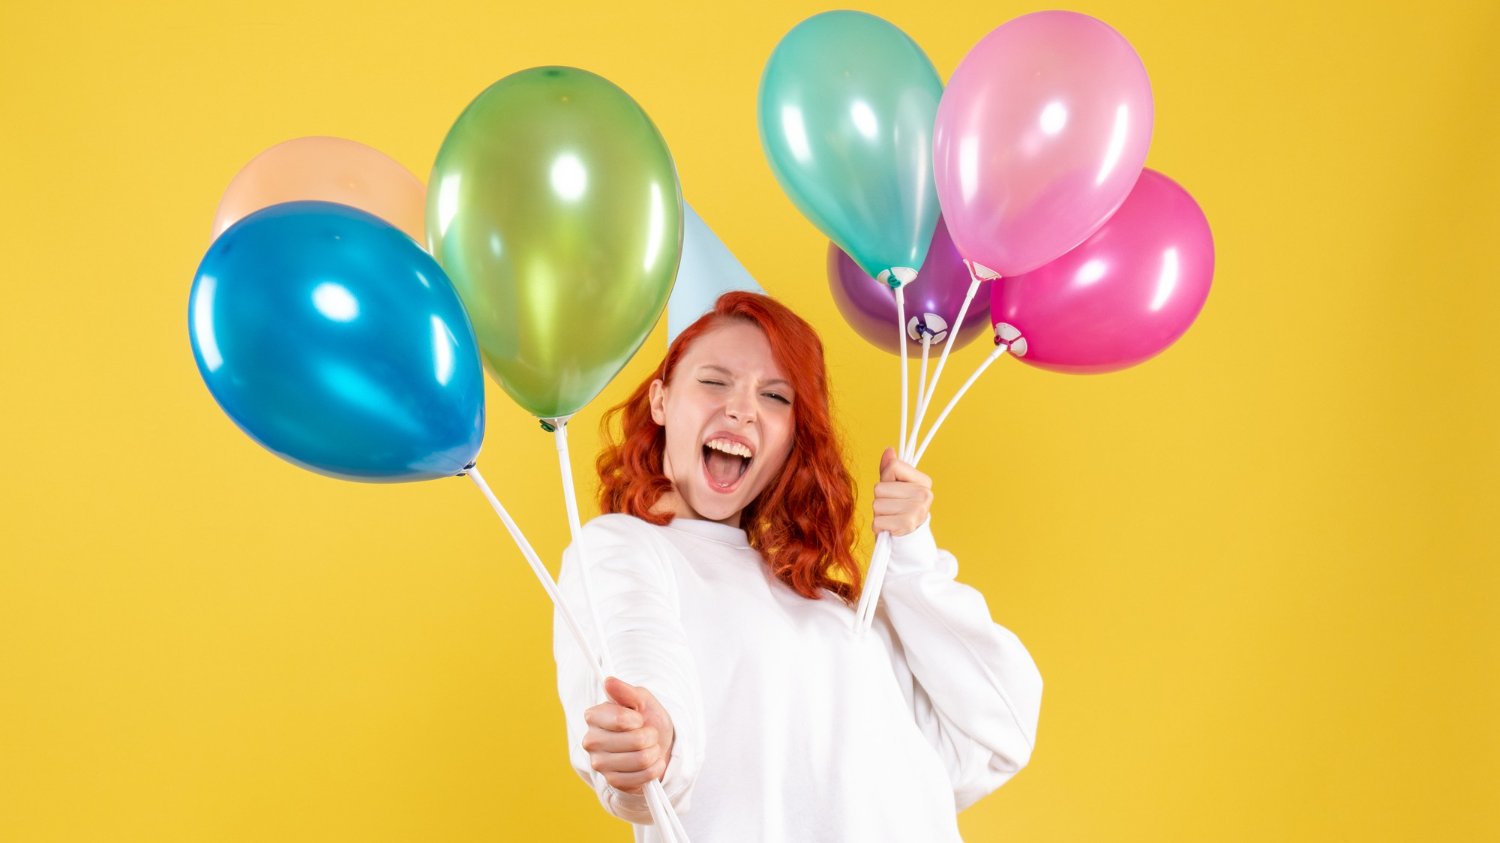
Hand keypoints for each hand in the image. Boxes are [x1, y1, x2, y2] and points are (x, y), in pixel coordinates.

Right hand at [582, 676, 675, 794]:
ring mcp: (599, 763)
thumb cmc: (646, 718)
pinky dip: (654, 769)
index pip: (620, 719)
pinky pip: (641, 778)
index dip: (637, 719)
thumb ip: (626, 691)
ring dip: (654, 753)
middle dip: (650, 736)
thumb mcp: (641, 699)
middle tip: (648, 734)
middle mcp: (591, 740)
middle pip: (635, 741)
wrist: (655, 744)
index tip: (639, 718)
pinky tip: (651, 763)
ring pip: (641, 760)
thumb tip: (608, 681)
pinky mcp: (612, 781)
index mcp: (594, 716)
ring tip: (650, 748)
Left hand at [873, 447, 932, 535]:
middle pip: (880, 488)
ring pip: (876, 504)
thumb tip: (889, 450)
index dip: (887, 479)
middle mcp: (924, 494)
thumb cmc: (899, 510)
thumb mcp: (894, 487)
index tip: (896, 490)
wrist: (908, 540)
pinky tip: (890, 528)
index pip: (893, 467)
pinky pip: (877, 521)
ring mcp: (917, 509)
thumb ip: (890, 469)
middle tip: (893, 508)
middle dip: (881, 499)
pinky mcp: (907, 524)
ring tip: (892, 518)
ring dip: (879, 514)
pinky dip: (879, 526)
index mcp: (924, 481)